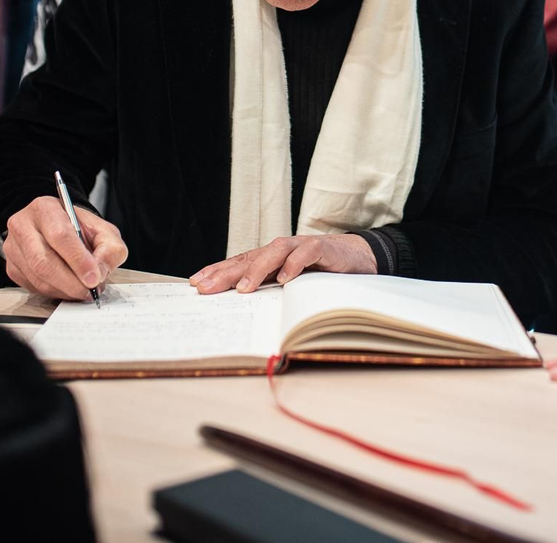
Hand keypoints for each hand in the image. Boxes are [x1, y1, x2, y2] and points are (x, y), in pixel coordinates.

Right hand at [3, 195, 127, 300]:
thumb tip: (99, 273)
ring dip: (64, 290)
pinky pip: (32, 287)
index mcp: (45, 208)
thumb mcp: (103, 231)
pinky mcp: (12, 267)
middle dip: (71, 282)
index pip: (60, 235)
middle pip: (43, 261)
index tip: (94, 278)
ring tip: (83, 290)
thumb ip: (109, 249)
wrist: (60, 228)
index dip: (78, 260)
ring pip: (37, 277)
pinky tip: (68, 288)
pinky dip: (54, 292)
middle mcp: (23, 226)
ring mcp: (14, 248)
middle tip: (90, 291)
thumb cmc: (80, 229)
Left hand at [189, 234, 376, 293]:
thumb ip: (272, 291)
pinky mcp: (324, 249)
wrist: (361, 257)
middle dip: (226, 272)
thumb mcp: (294, 285)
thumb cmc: (323, 273)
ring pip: (275, 252)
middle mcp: (283, 250)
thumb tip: (244, 309)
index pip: (240, 262)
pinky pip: (307, 253)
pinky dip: (295, 264)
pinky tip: (284, 278)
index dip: (218, 270)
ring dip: (258, 269)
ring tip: (243, 288)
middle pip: (250, 257)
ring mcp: (303, 247)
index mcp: (272, 259)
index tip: (195, 283)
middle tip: (205, 287)